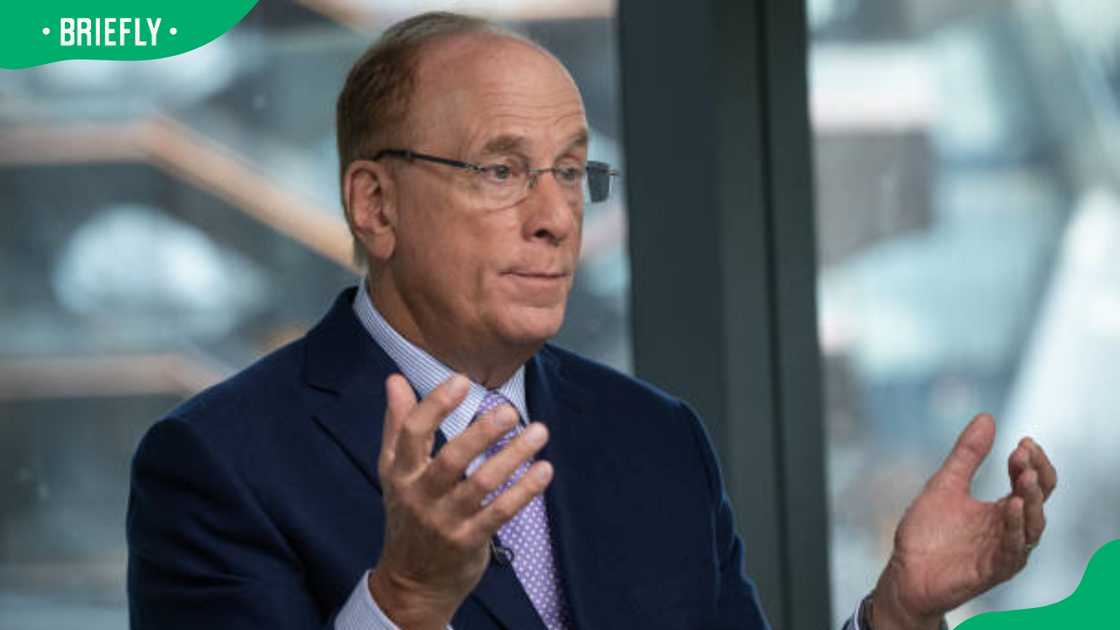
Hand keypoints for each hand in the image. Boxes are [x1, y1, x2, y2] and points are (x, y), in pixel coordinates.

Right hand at [368, 374, 552, 628]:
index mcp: (401, 473)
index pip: (413, 433)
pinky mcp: (470, 541)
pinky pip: (502, 512)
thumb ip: (398, 424)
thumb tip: (395, 380)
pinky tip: (544, 469)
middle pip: (452, 459)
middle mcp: (421, 496)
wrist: (411, 583)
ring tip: (539, 432)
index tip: (461, 381)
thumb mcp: (394, 472)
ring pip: (483, 483)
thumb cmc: (407, 515)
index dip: (436, 405)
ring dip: (513, 456)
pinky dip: (525, 490)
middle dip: (482, 433)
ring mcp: (446, 520)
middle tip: (510, 410)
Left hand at [872, 413, 1057, 629]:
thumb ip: (967, 455)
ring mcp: (1004, 550)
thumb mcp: (946, 484)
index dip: (1031, 461)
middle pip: (1039, 500)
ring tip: (1025, 476)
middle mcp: (1009, 529)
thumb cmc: (927, 532)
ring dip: (1032, 500)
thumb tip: (987, 416)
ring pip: (1033, 525)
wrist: (905, 572)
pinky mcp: (994, 570)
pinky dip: (1016, 527)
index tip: (1022, 441)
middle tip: (1023, 453)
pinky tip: (1013, 506)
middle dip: (1035, 475)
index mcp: (1002, 509)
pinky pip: (1014, 550)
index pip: (1032, 481)